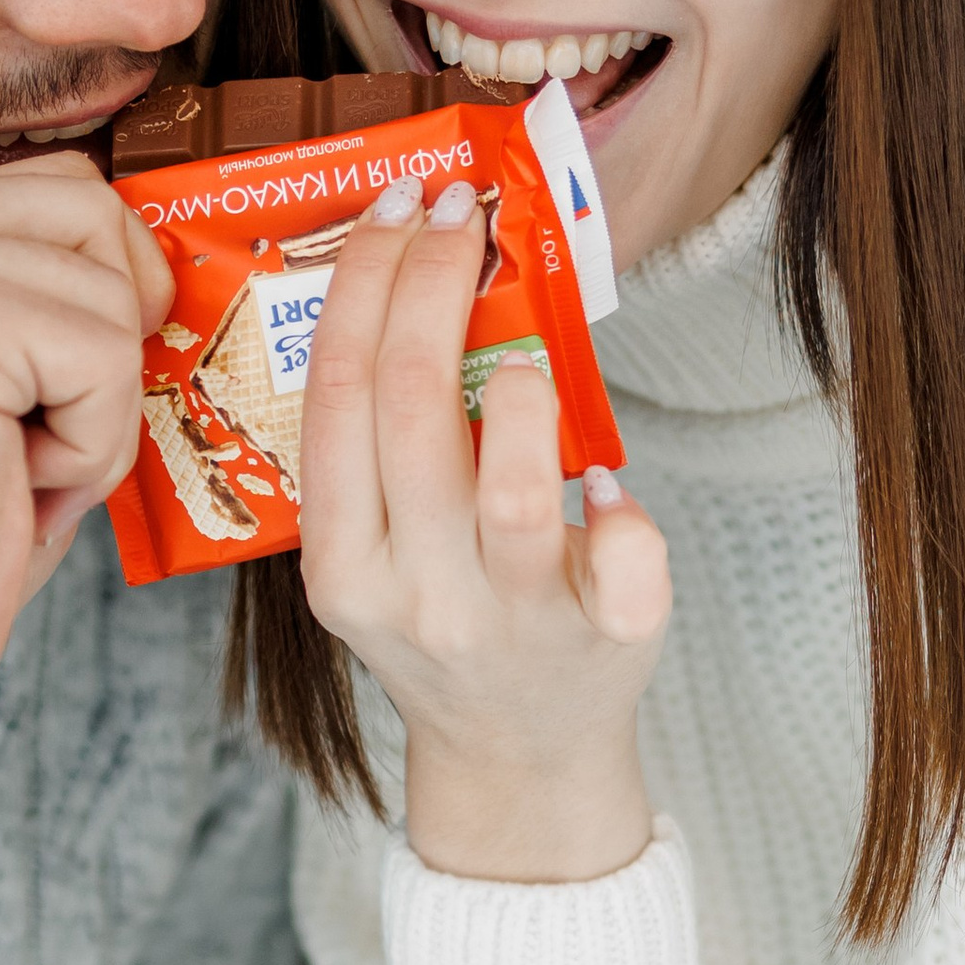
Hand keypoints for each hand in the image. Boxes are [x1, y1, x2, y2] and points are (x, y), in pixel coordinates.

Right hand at [0, 155, 170, 782]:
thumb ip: (34, 297)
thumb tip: (163, 258)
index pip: (50, 191)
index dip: (92, 304)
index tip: (33, 407)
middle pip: (91, 212)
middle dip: (104, 343)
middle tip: (28, 446)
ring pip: (111, 288)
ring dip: (95, 409)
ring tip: (7, 474)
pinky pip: (107, 357)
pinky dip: (91, 450)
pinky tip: (8, 493)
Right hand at [300, 176, 671, 881]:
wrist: (519, 756)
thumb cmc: (452, 624)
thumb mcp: (379, 559)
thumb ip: (378, 458)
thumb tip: (412, 277)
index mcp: (344, 570)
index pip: (336, 395)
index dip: (363, 282)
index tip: (394, 208)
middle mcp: (418, 597)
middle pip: (410, 406)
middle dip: (435, 277)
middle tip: (460, 214)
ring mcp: (512, 624)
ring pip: (514, 484)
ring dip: (520, 388)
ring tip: (521, 362)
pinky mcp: (609, 641)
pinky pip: (627, 551)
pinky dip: (624, 500)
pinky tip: (604, 483)